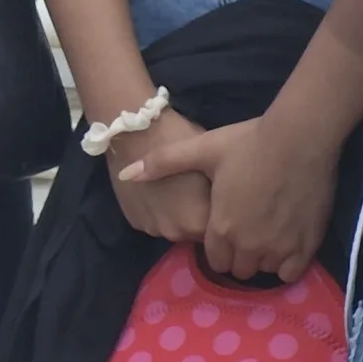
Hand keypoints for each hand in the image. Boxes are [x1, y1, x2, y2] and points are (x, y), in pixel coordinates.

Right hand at [105, 108, 213, 243]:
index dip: (222, 214)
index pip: (221, 231)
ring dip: (176, 216)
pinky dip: (157, 211)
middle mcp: (177, 232)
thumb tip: (230, 203)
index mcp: (201, 221)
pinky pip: (153, 221)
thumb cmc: (179, 139)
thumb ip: (221, 192)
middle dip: (198, 217)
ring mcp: (152, 229)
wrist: (133, 128)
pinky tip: (156, 190)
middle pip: (195, 232)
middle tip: (194, 190)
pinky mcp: (134, 222)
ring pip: (173, 227)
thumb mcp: (210, 162)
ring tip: (173, 189)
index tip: (217, 196)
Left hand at [116, 110, 342, 283]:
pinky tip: (284, 241)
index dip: (217, 246)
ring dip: (262, 258)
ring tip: (264, 232)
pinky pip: (291, 272)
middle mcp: (249, 246)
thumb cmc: (248, 143)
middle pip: (239, 269)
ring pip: (265, 270)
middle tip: (244, 229)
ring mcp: (279, 248)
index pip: (214, 260)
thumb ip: (163, 163)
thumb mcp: (202, 148)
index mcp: (221, 228)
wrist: (299, 138)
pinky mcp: (306, 245)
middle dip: (238, 254)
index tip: (224, 228)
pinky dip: (286, 262)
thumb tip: (126, 174)